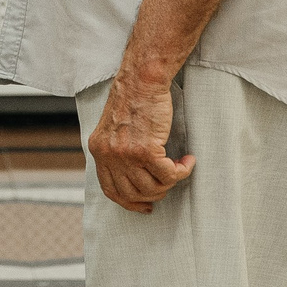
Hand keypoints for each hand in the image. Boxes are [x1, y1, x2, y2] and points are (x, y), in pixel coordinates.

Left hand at [88, 77, 193, 213]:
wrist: (142, 80)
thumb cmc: (134, 100)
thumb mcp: (114, 128)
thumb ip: (116, 151)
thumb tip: (132, 178)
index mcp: (98, 151)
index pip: (111, 190)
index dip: (130, 202)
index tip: (146, 206)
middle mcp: (108, 155)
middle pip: (134, 193)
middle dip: (156, 193)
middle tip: (169, 181)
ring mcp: (125, 155)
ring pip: (153, 187)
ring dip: (171, 181)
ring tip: (179, 167)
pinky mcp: (145, 150)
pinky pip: (169, 175)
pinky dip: (183, 171)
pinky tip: (188, 160)